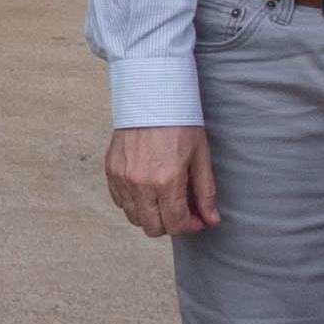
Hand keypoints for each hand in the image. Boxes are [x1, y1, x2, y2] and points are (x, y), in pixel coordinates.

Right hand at [103, 125, 217, 239]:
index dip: (191, 226)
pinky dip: (134, 202)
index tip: (198, 218)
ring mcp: (122, 178)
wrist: (151, 96)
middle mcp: (140, 184)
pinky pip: (120, 202)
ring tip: (164, 197)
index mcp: (166, 180)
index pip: (176, 225)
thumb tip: (211, 219)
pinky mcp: (111, 171)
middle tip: (182, 209)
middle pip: (153, 228)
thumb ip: (206, 192)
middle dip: (171, 224)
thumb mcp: (200, 156)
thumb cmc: (178, 122)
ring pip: (134, 218)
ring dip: (151, 214)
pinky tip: (147, 188)